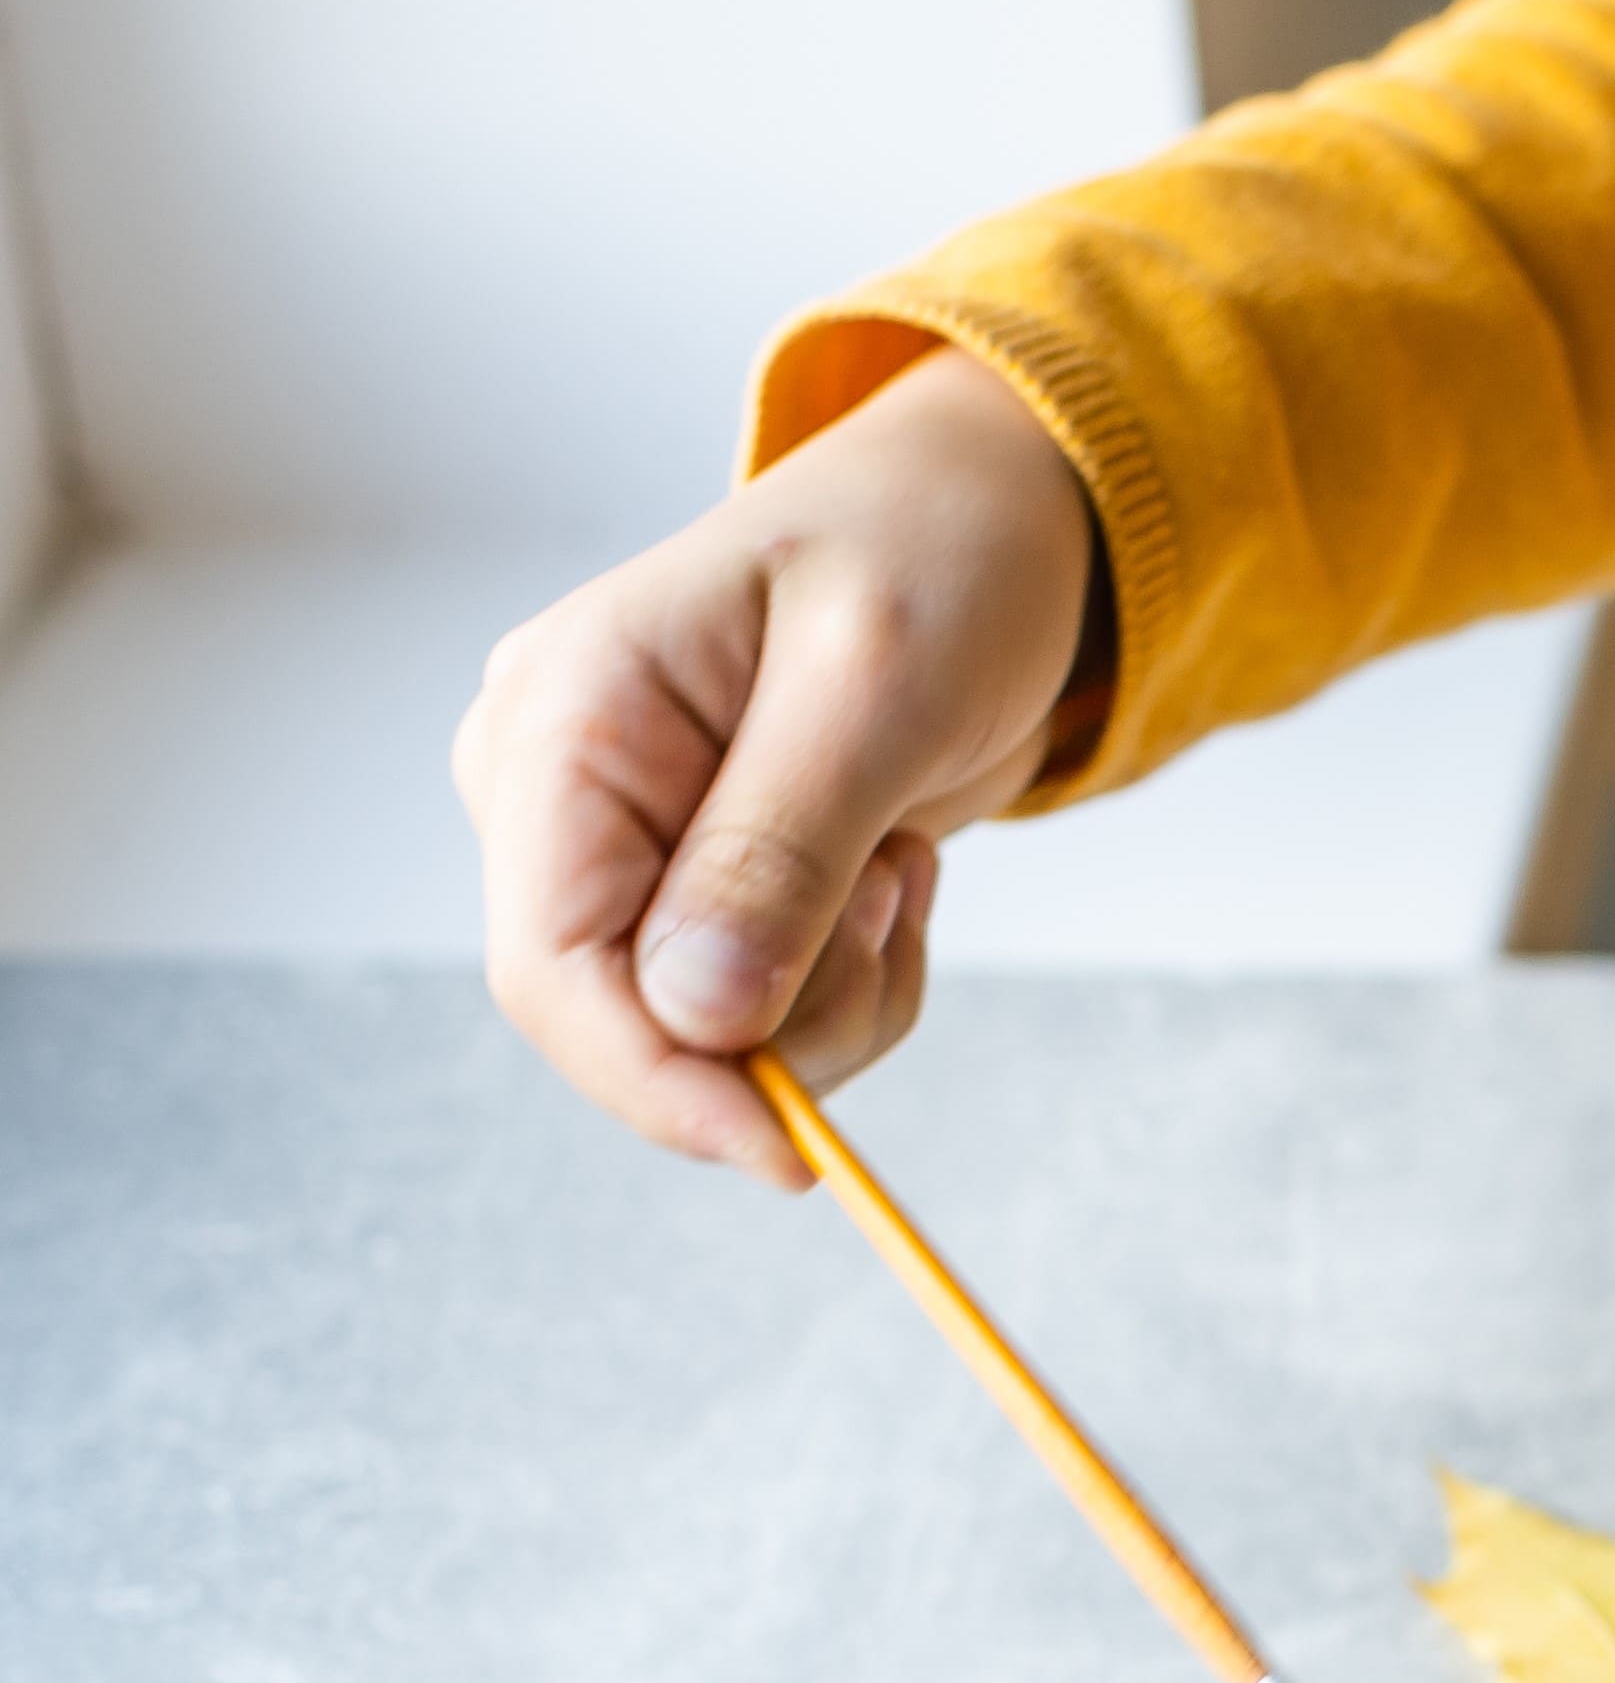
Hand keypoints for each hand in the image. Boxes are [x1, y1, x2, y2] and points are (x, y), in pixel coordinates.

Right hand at [455, 350, 1095, 1184]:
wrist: (995, 526)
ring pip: (709, 1034)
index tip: (791, 1156)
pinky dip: (853, 977)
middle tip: (899, 891)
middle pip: (629, 1020)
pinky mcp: (695, 884)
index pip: (552, 968)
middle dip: (787, 1019)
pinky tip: (888, 867)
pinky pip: (765, 1006)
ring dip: (841, 991)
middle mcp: (557, 791)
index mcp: (563, 720)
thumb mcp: (876, 690)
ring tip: (897, 855)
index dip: (659, 1084)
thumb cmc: (936, 558)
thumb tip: (695, 1016)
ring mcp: (620, 844)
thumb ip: (778, 853)